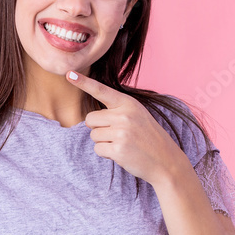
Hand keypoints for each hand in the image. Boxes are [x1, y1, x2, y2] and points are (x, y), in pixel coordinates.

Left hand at [68, 70, 186, 186]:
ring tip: (123, 143)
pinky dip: (106, 153)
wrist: (166, 161)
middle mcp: (124, 115)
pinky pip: (98, 149)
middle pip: (90, 119)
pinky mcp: (118, 149)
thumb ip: (117, 110)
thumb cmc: (148, 137)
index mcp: (128, 103)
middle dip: (99, 128)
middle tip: (119, 134)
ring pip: (93, 135)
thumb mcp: (138, 115)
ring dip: (104, 142)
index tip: (69, 74)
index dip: (83, 82)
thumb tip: (90, 117)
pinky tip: (122, 153)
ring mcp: (122, 132)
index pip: (101, 90)